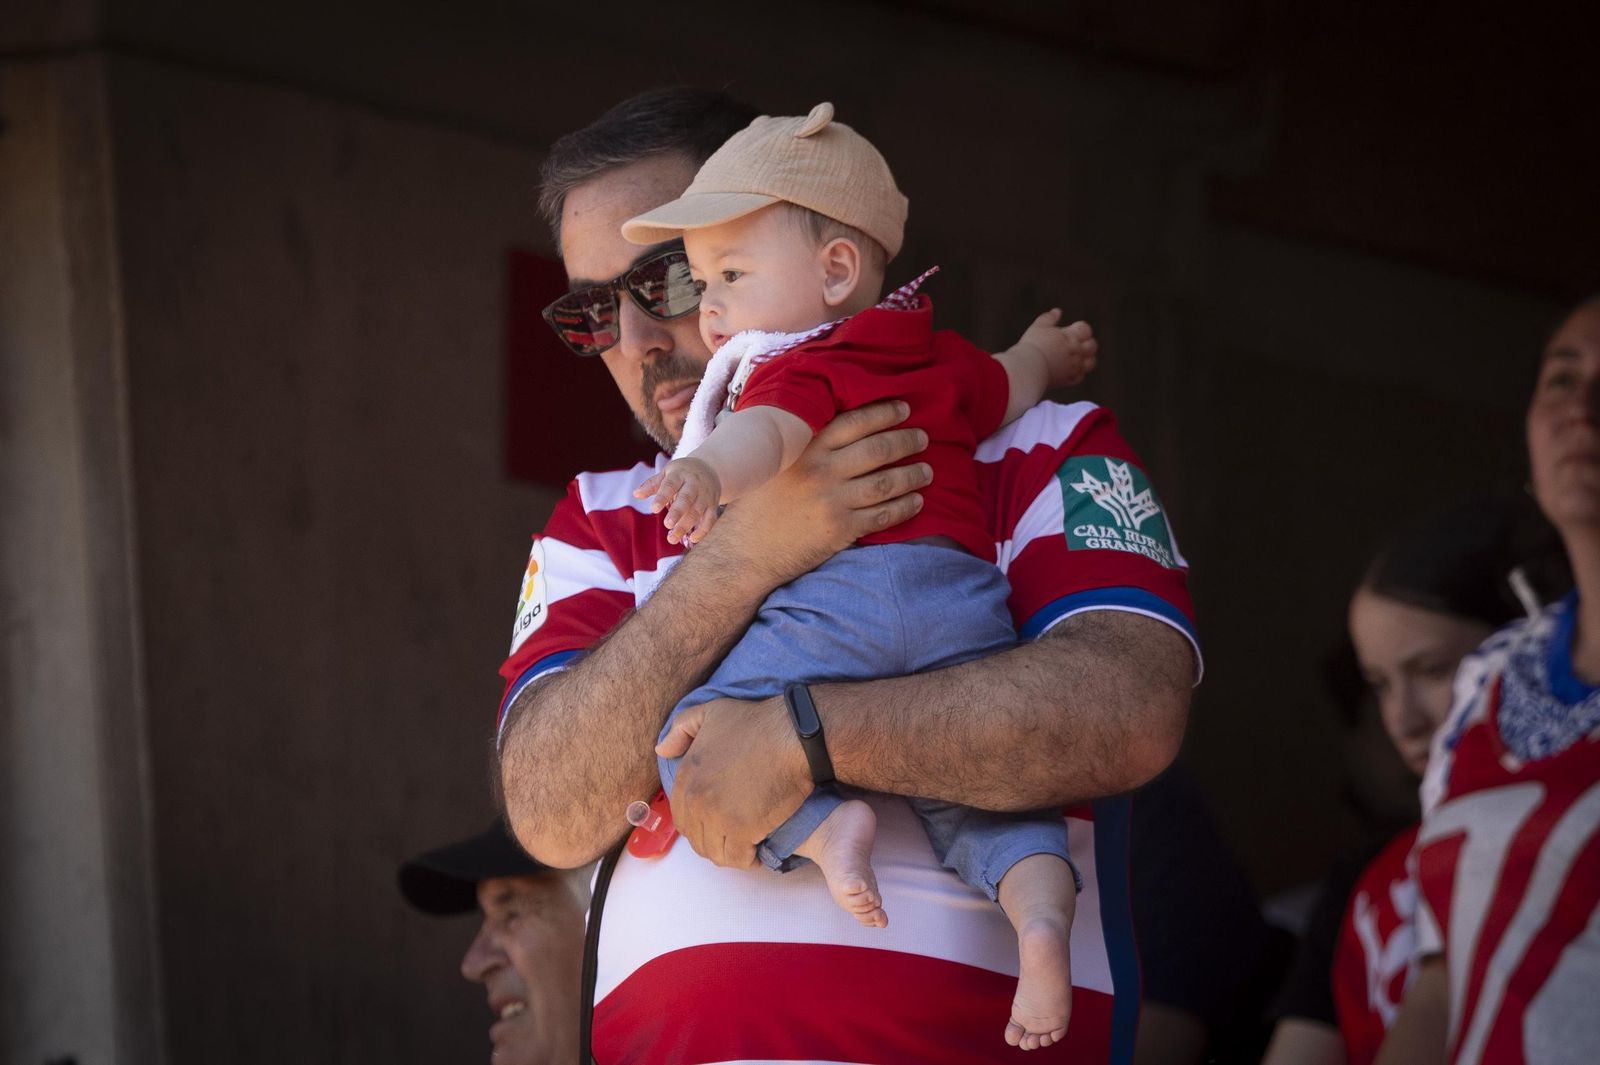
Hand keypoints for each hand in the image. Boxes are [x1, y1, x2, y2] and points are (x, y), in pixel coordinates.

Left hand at [635, 456, 720, 544]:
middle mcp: (694, 484)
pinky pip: (710, 519)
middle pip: (687, 499)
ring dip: (686, 526)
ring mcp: (705, 495)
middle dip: (678, 512)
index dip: (663, 497)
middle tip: (667, 524)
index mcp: (680, 474)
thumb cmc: (682, 473)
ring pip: (697, 511)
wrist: (710, 468)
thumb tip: (635, 494)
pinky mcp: (713, 505)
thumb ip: (652, 485)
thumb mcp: (667, 473)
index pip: (671, 485)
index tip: (654, 509)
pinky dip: (703, 530)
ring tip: (672, 538)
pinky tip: (692, 539)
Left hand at [662, 695, 812, 868]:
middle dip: (713, 840)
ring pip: (715, 852)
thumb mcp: (712, 711)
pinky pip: (736, 858)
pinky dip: (746, 859)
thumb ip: (682, 728)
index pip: (681, 817)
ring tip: (745, 846)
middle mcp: (696, 799)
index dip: (699, 824)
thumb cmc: (757, 723)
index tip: (717, 823)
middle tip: (733, 836)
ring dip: (729, 852)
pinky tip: (756, 852)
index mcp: (687, 775)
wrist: (793, 737)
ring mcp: (717, 816)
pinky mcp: (742, 830)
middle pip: (696, 838)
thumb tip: (662, 750)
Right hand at [708, 400, 931, 587]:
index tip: (904, 409)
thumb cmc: (756, 505)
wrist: (745, 551)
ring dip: (912, 475)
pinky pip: (882, 516)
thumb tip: (832, 423)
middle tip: (923, 438)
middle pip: (877, 450)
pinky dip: (904, 507)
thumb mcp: (772, 463)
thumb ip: (800, 444)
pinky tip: (917, 502)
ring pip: (886, 483)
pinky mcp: (840, 530)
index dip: (884, 413)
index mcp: (805, 448)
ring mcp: (832, 501)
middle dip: (906, 441)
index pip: (854, 422)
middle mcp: (821, 471)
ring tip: (927, 471)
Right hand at [1016, 309, 1097, 388]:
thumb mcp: (1038, 327)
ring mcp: (1074, 366)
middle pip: (1092, 346)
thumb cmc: (1032, 346)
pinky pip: (1080, 376)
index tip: (1071, 331)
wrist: (1028, 368)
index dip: (1081, 330)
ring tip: (1075, 358)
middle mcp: (1076, 351)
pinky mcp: (1068, 379)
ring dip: (1086, 359)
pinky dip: (1077, 373)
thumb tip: (1057, 311)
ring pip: (1090, 363)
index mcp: (1071, 336)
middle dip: (1086, 344)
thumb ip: (1049, 318)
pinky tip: (1068, 370)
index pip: (1086, 330)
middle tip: (1074, 344)